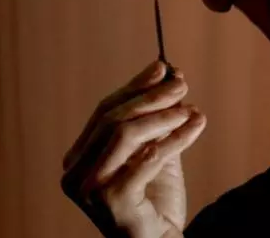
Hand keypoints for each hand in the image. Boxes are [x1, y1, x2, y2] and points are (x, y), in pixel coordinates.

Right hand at [61, 61, 206, 237]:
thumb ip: (154, 117)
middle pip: (113, 120)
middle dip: (150, 98)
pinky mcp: (112, 202)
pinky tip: (194, 128)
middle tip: (182, 84)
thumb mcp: (153, 150)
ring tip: (190, 109)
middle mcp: (75, 174)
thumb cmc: (154, 200)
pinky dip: (174, 139)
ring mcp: (89, 190)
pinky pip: (147, 159)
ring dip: (162, 117)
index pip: (104, 111)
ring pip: (125, 135)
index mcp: (77, 158)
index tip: (162, 68)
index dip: (134, 88)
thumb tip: (166, 71)